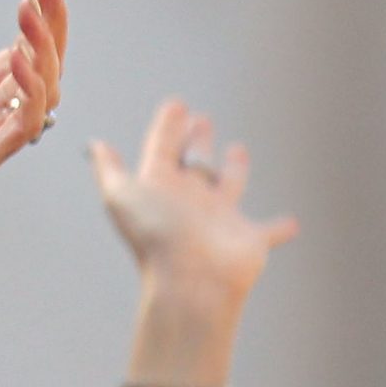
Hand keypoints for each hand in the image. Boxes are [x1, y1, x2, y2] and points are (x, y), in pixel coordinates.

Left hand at [89, 100, 296, 305]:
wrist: (189, 282)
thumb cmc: (155, 236)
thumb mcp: (120, 195)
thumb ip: (108, 168)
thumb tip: (93, 144)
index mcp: (161, 185)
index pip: (163, 146)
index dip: (168, 125)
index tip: (177, 103)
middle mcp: (190, 199)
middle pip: (195, 161)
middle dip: (198, 140)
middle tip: (203, 119)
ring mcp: (220, 218)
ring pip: (230, 185)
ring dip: (235, 169)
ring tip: (239, 150)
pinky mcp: (248, 239)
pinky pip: (268, 231)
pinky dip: (280, 228)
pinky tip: (292, 223)